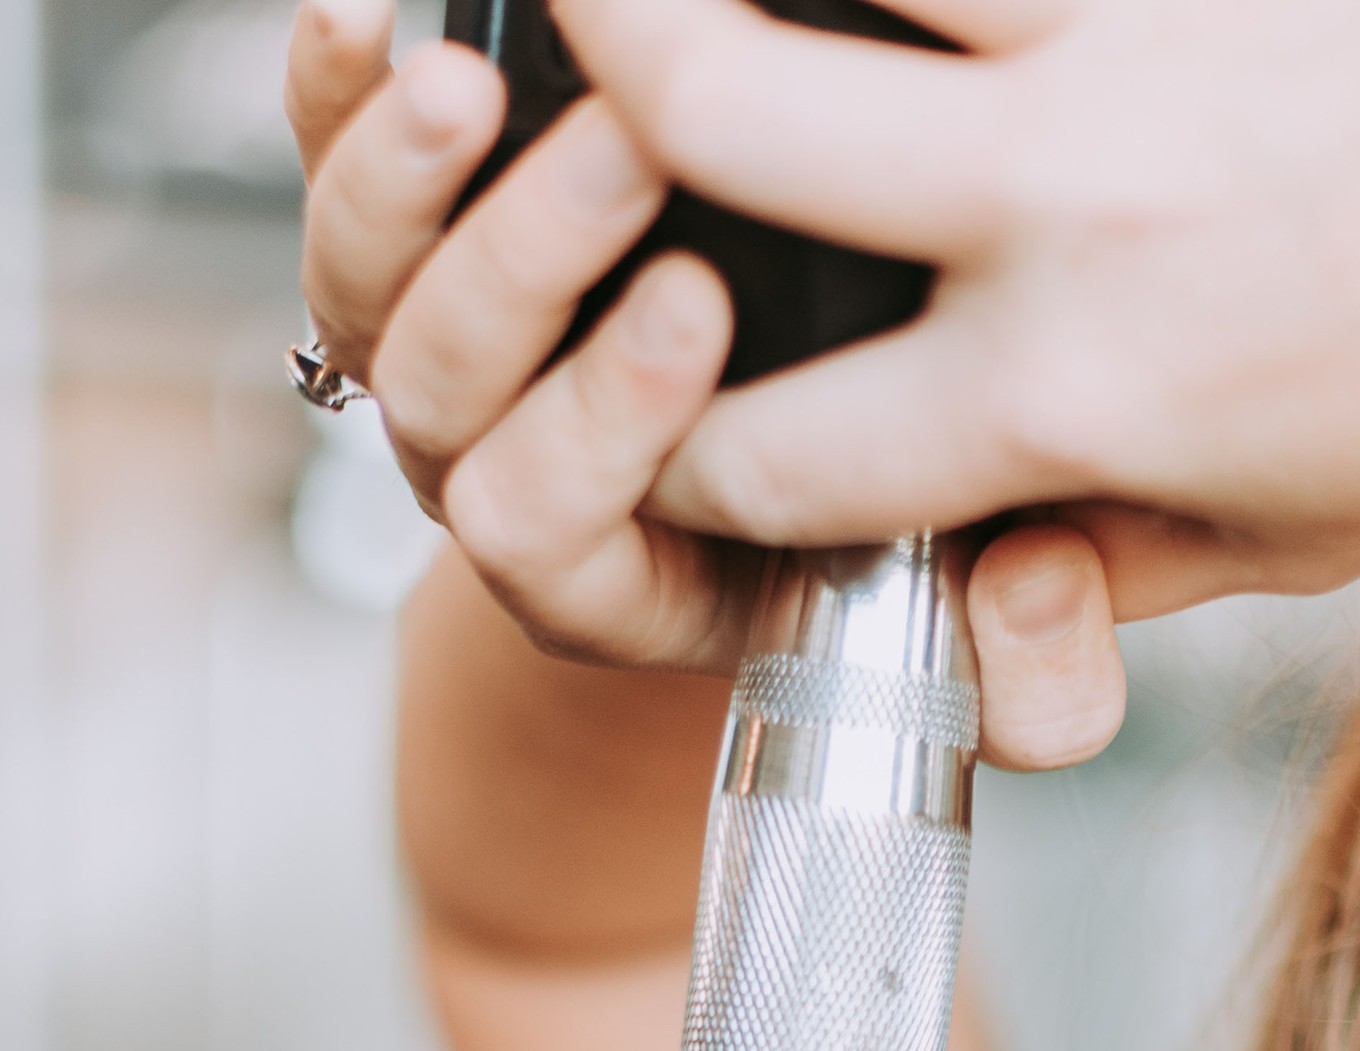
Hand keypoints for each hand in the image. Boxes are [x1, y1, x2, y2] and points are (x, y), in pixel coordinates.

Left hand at [283, 0, 1129, 765]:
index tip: (701, 309)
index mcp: (606, 581)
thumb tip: (1034, 587)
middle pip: (441, 382)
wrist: (790, 476)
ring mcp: (438, 352)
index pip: (546, 520)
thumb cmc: (876, 538)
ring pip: (364, 277)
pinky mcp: (404, 238)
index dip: (608, 417)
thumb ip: (1033, 675)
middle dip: (529, 258)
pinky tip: (374, 10)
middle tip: (631, 147)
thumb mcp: (968, 638)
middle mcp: (497, 470)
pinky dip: (338, 87)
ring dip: (416, 173)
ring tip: (487, 77)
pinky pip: (326, 158)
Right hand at [552, 0, 1359, 618]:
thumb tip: (964, 604)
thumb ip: (1106, 567)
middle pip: (706, 105)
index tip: (653, 415)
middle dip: (585, 65)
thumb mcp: (1295, 535)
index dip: (663, 453)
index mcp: (1067, 393)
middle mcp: (1060, 202)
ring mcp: (1121, 34)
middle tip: (558, 34)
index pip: (763, 444)